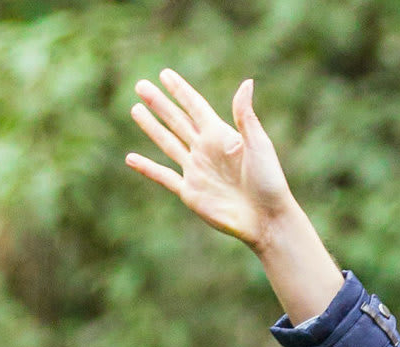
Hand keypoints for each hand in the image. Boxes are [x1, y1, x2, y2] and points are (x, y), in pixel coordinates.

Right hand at [125, 70, 298, 251]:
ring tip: (135, 109)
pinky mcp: (191, 193)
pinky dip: (147, 168)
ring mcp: (197, 171)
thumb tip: (246, 82)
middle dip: (159, 104)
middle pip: (177, 121)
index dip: (180, 91)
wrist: (267, 219)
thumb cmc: (269, 181)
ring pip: (167, 143)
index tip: (165, 74)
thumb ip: (245, 116)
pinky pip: (163, 177)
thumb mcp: (259, 145)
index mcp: (221, 136)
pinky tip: (130, 159)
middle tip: (141, 85)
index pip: (195, 107)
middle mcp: (206, 150)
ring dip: (151, 127)